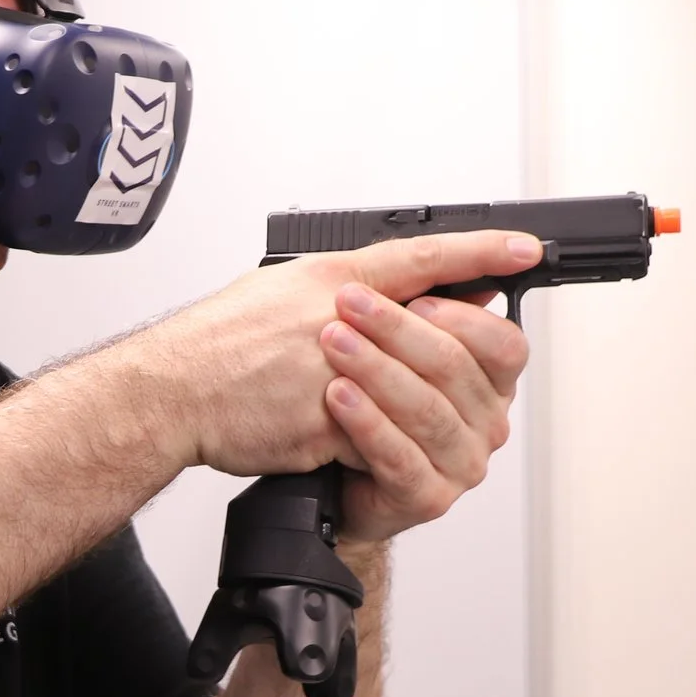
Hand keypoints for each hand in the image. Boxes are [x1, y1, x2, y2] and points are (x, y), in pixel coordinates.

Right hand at [125, 230, 538, 491]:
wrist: (170, 392)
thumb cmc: (216, 345)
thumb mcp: (284, 290)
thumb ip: (352, 290)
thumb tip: (415, 290)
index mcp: (331, 276)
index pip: (423, 255)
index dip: (480, 251)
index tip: (525, 251)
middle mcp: (338, 317)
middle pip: (432, 335)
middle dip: (455, 354)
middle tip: (480, 357)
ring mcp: (333, 371)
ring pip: (410, 391)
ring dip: (409, 406)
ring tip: (405, 414)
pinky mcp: (324, 424)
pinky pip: (373, 441)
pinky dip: (369, 445)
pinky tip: (354, 445)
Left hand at [319, 272, 529, 540]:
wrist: (321, 466)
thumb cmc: (359, 396)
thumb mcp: (390, 330)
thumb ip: (434, 288)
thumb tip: (486, 250)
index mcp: (490, 379)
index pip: (503, 342)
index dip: (461, 316)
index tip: (414, 296)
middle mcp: (484, 421)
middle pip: (456, 368)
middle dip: (398, 329)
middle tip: (348, 302)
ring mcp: (460, 463)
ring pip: (427, 409)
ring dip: (376, 369)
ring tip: (333, 343)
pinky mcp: (426, 496)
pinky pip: (400, 456)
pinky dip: (367, 422)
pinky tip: (338, 396)